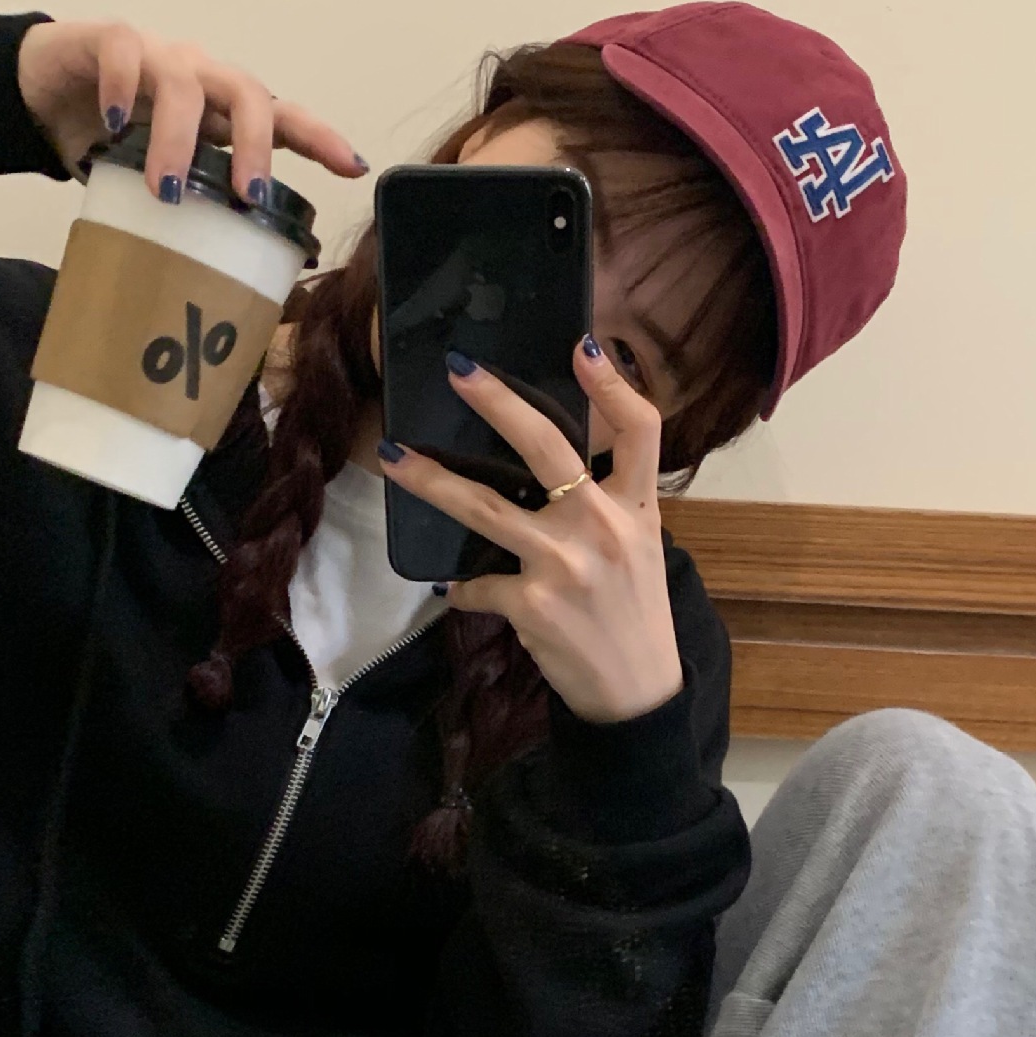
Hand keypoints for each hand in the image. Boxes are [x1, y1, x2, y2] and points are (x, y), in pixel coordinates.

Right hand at [16, 20, 366, 199]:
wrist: (42, 93)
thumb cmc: (115, 140)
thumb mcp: (164, 177)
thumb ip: (200, 206)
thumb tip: (254, 271)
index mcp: (223, 111)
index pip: (284, 119)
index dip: (320, 140)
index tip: (353, 169)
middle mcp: (200, 76)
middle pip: (249, 94)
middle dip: (254, 146)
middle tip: (249, 196)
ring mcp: (155, 55)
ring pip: (185, 83)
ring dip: (180, 138)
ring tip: (166, 189)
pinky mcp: (105, 40)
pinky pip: (123, 53)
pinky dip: (122, 87)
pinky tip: (115, 124)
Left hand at [379, 339, 683, 724]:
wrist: (636, 692)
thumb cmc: (634, 614)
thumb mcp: (640, 547)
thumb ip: (608, 501)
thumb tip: (556, 462)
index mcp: (636, 508)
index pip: (641, 431)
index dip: (613, 385)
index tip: (585, 344)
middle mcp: (602, 527)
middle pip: (548, 447)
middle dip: (499, 402)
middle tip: (458, 370)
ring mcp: (563, 564)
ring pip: (484, 508)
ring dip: (431, 480)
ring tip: (394, 457)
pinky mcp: (531, 604)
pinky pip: (476, 584)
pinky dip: (462, 587)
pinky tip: (457, 588)